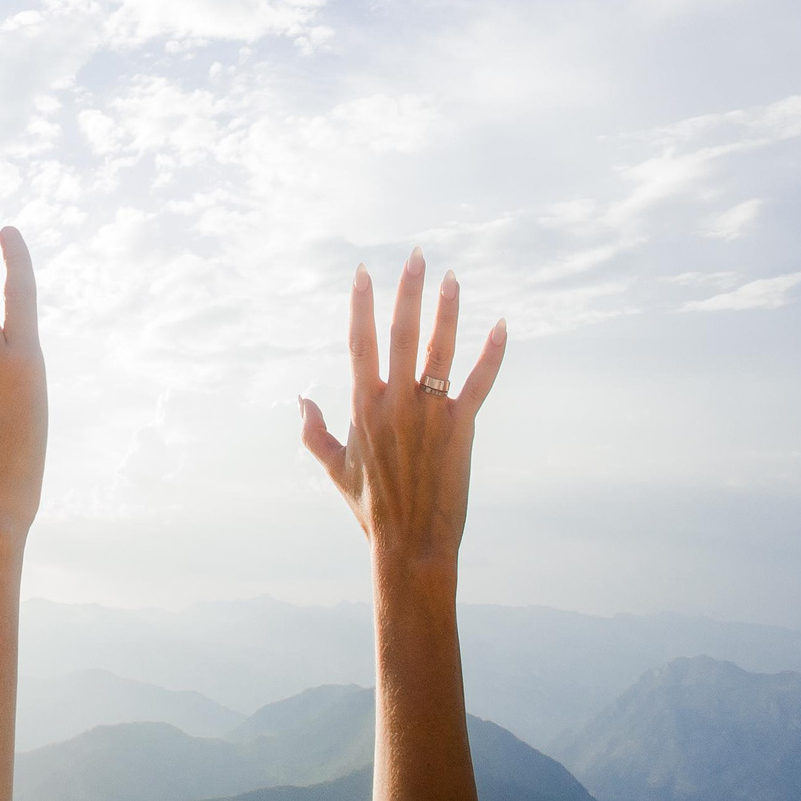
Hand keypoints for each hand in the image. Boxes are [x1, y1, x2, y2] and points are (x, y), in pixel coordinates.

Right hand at [300, 251, 506, 571]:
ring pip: (440, 350)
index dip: (361, 304)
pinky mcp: (461, 429)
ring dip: (448, 310)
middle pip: (401, 334)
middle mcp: (395, 403)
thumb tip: (300, 400)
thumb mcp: (335, 469)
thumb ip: (314, 433)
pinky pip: (478, 383)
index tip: (363, 271)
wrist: (410, 546)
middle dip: (408, 291)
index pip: (359, 343)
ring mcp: (429, 414)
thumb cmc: (371, 509)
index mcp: (363, 407)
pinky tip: (501, 325)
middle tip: (417, 255)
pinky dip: (491, 354)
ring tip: (453, 277)